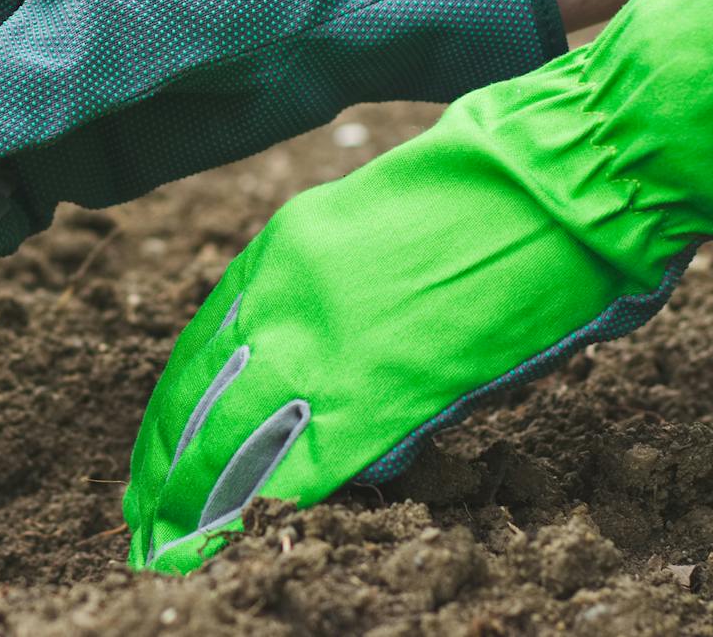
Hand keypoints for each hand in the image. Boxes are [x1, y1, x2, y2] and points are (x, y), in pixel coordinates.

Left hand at [123, 0, 712, 572]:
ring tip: (173, 545)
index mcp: (284, 249)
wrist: (570, 167)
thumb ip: (335, 290)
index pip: (201, 349)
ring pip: (231, 441)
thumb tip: (330, 361)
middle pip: (197, 401)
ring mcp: (330, 342)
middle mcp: (286, 294)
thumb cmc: (498, 186)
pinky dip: (279, 500)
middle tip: (143, 521)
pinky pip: (312, 461)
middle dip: (164, 471)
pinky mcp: (387, 387)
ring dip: (199, 499)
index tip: (155, 457)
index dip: (173, 413)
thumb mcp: (378, 224)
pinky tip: (253, 532)